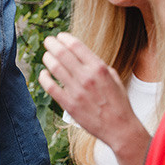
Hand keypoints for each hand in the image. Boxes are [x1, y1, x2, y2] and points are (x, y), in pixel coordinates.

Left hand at [39, 32, 150, 164]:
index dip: (64, 38)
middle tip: (48, 41)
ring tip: (46, 55)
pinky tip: (43, 74)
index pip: (76, 45)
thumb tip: (81, 55)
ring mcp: (77, 91)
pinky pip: (50, 87)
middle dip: (52, 44)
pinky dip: (44, 77)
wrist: (120, 128)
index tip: (60, 36)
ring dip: (47, 58)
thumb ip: (97, 65)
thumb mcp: (113, 77)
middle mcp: (87, 77)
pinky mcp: (69, 104)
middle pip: (62, 53)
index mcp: (99, 68)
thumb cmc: (118, 102)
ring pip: (54, 68)